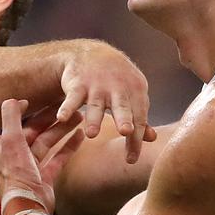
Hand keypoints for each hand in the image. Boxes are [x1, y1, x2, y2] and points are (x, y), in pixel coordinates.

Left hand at [0, 99, 85, 214]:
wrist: (28, 207)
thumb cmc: (15, 174)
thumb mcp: (10, 141)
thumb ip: (10, 117)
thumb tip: (15, 99)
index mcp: (1, 146)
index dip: (9, 114)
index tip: (26, 102)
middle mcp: (14, 156)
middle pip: (31, 131)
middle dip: (48, 118)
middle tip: (65, 105)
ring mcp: (30, 167)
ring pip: (47, 142)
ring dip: (62, 130)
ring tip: (79, 117)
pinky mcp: (44, 177)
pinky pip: (58, 158)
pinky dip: (69, 146)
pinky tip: (80, 136)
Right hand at [58, 41, 157, 163]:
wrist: (92, 54)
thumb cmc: (117, 81)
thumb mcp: (132, 94)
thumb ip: (140, 117)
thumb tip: (152, 138)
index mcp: (136, 92)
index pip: (138, 119)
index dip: (135, 140)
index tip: (131, 160)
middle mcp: (117, 88)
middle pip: (122, 107)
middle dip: (124, 119)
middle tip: (126, 132)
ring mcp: (96, 85)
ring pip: (95, 105)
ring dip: (94, 119)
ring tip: (91, 134)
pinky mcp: (77, 84)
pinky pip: (71, 98)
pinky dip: (66, 107)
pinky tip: (62, 118)